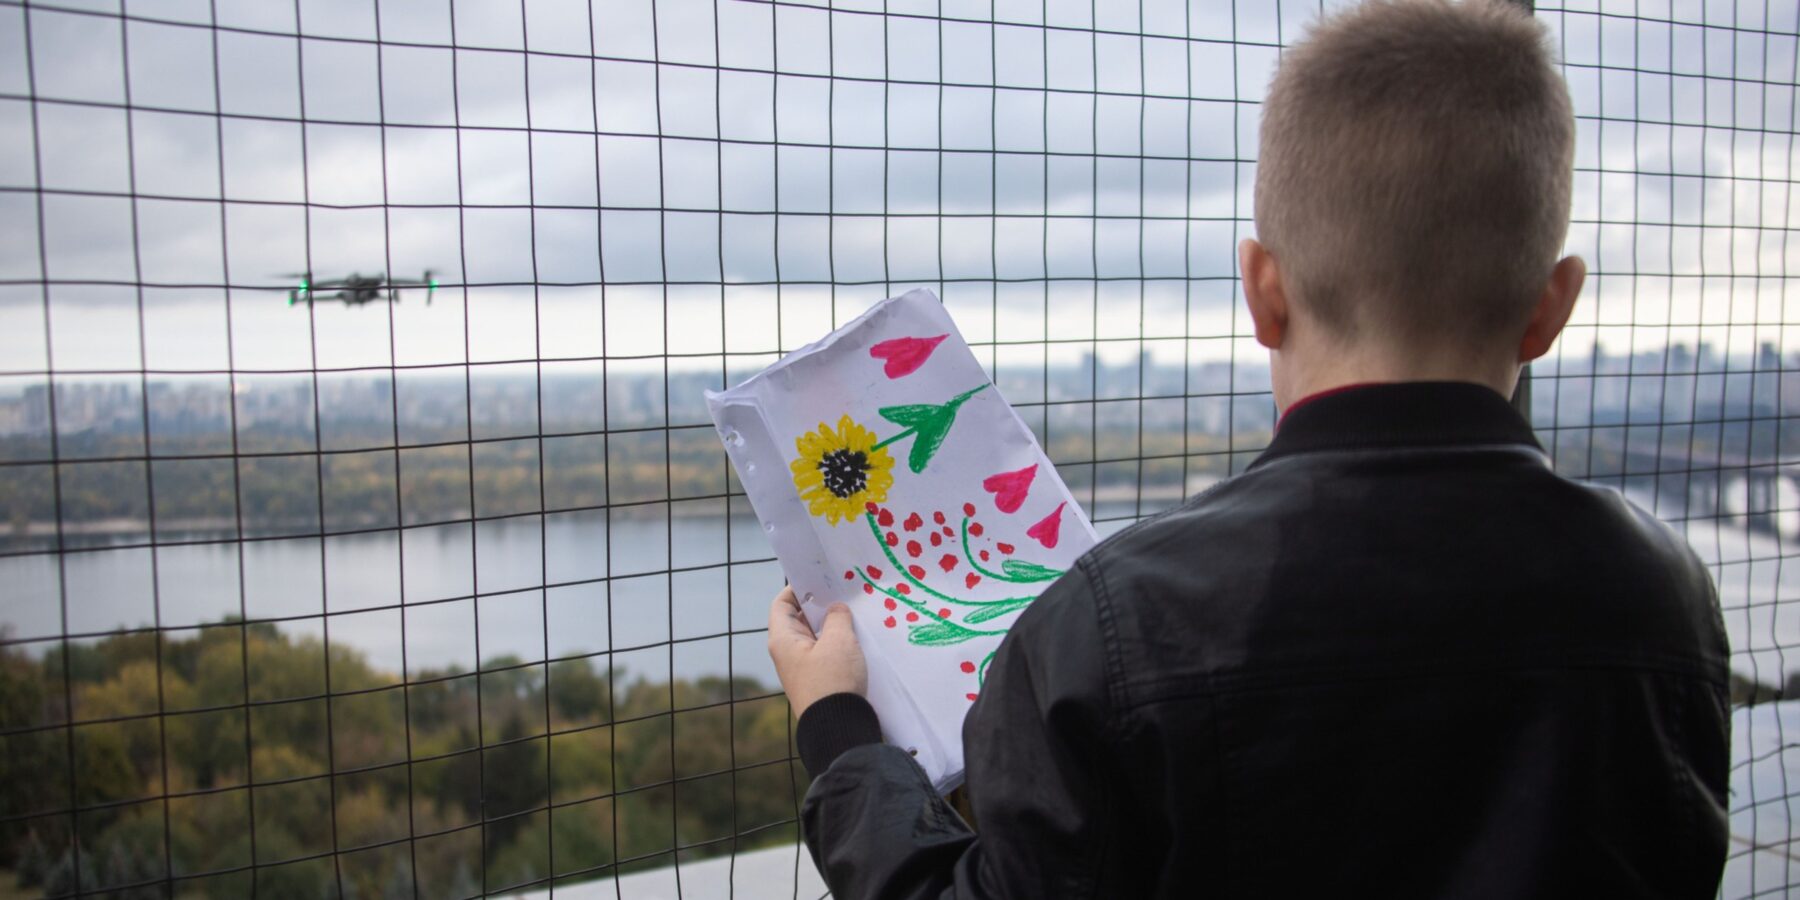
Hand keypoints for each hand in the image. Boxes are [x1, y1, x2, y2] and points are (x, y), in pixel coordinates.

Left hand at [767, 586, 866, 718]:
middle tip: (843, 592)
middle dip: (820, 605)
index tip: (819, 579)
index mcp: (783, 640)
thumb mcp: (839, 641)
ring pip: (816, 637)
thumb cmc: (833, 681)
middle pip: (800, 619)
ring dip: (833, 625)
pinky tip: (858, 637)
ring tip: (854, 611)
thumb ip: (837, 617)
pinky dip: (838, 643)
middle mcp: (788, 653)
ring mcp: (803, 668)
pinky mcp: (819, 680)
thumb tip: (835, 610)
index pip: (781, 604)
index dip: (797, 588)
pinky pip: (826, 653)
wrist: (838, 729)